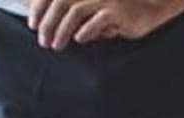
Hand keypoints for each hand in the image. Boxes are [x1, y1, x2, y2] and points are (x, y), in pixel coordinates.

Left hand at [28, 0, 174, 49]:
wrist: (151, 7)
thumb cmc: (121, 12)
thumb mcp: (96, 10)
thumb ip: (78, 15)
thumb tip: (56, 28)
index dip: (39, 8)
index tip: (32, 25)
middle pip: (60, 4)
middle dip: (48, 24)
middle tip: (42, 42)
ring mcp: (103, 0)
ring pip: (75, 13)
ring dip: (62, 31)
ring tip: (56, 46)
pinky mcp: (116, 11)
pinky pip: (96, 21)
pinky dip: (85, 30)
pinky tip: (78, 40)